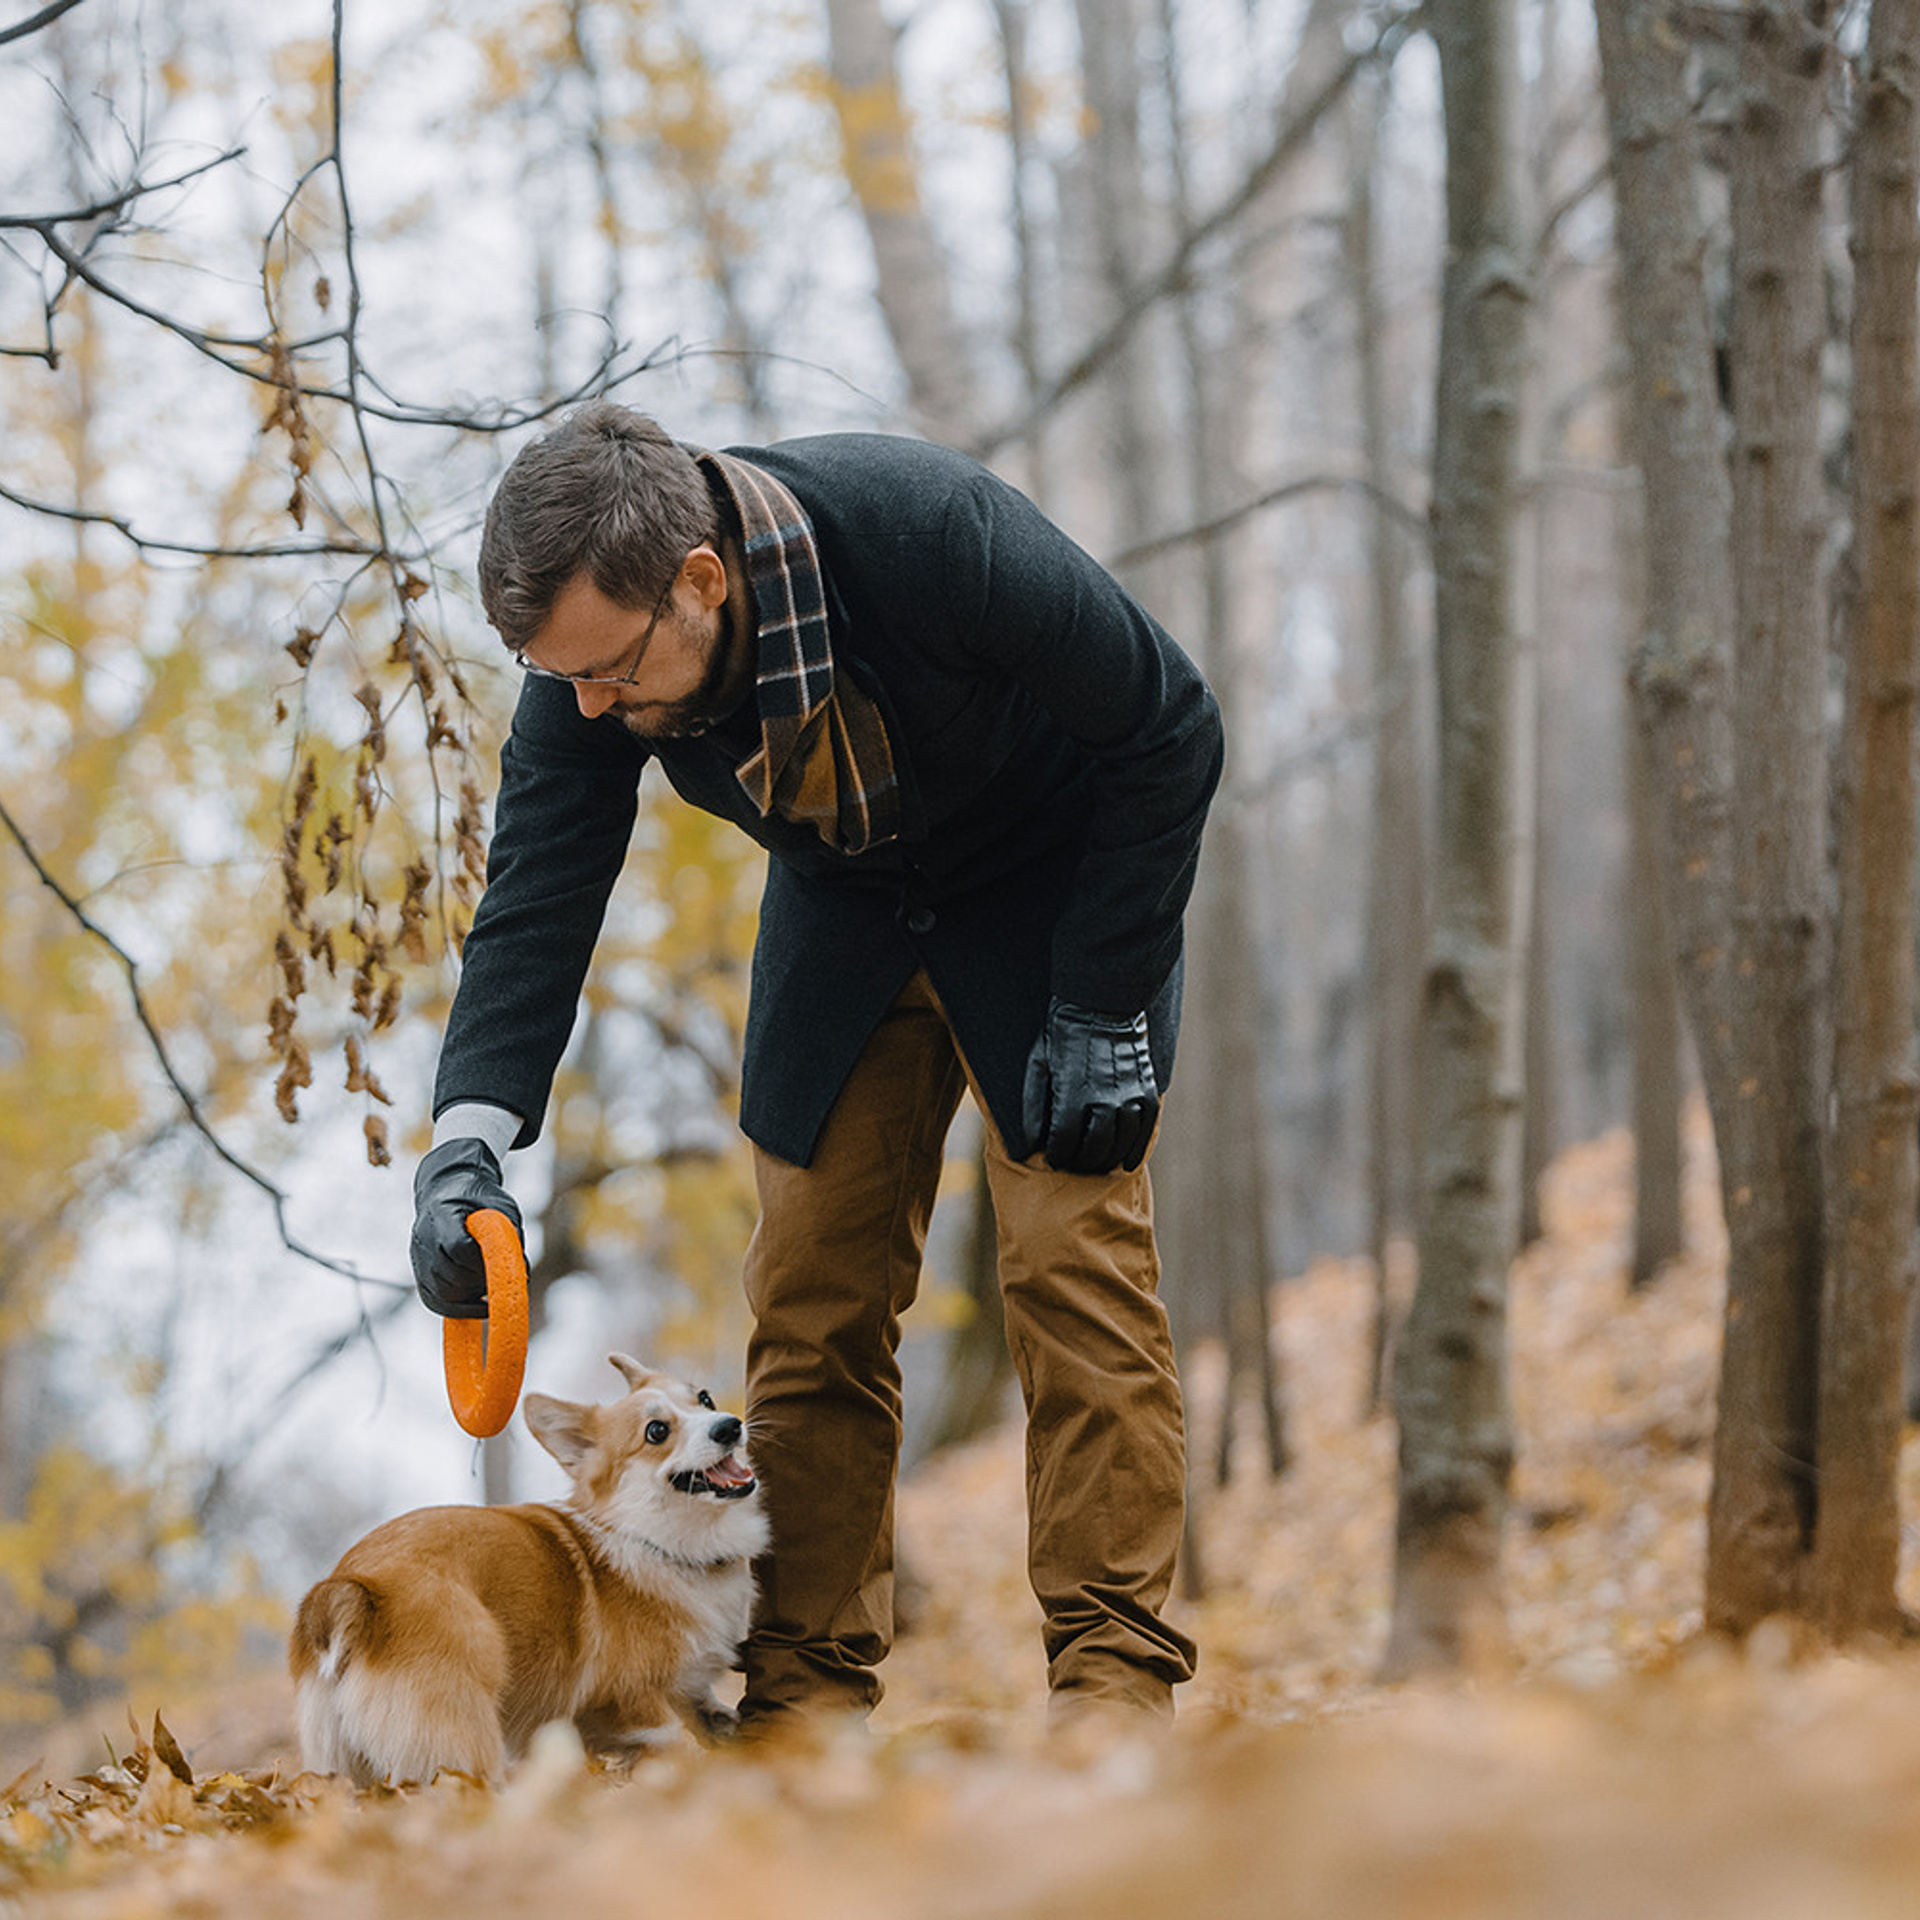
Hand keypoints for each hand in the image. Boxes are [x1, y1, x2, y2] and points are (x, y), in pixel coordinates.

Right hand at [410, 1138, 524, 1318]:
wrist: (446, 1190)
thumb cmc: (480, 1198)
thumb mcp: (501, 1207)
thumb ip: (511, 1236)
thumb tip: (522, 1273)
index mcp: (442, 1213)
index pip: (458, 1247)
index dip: (482, 1262)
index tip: (500, 1264)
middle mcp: (423, 1237)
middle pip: (450, 1276)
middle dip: (480, 1283)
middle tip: (499, 1279)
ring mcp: (418, 1258)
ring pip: (442, 1295)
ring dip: (471, 1299)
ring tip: (491, 1289)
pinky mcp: (419, 1274)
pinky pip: (435, 1302)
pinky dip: (459, 1310)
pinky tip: (480, 1305)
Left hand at [1021, 999, 1158, 1174]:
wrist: (1103, 1005)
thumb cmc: (1063, 1035)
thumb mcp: (1038, 1064)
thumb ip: (1033, 1105)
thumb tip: (1030, 1143)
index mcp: (1073, 1093)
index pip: (1064, 1142)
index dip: (1057, 1156)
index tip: (1053, 1159)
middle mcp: (1105, 1099)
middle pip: (1093, 1148)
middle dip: (1079, 1162)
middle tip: (1072, 1164)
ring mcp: (1129, 1096)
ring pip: (1119, 1144)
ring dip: (1104, 1161)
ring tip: (1093, 1165)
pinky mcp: (1147, 1091)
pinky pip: (1144, 1131)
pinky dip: (1134, 1152)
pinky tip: (1124, 1163)